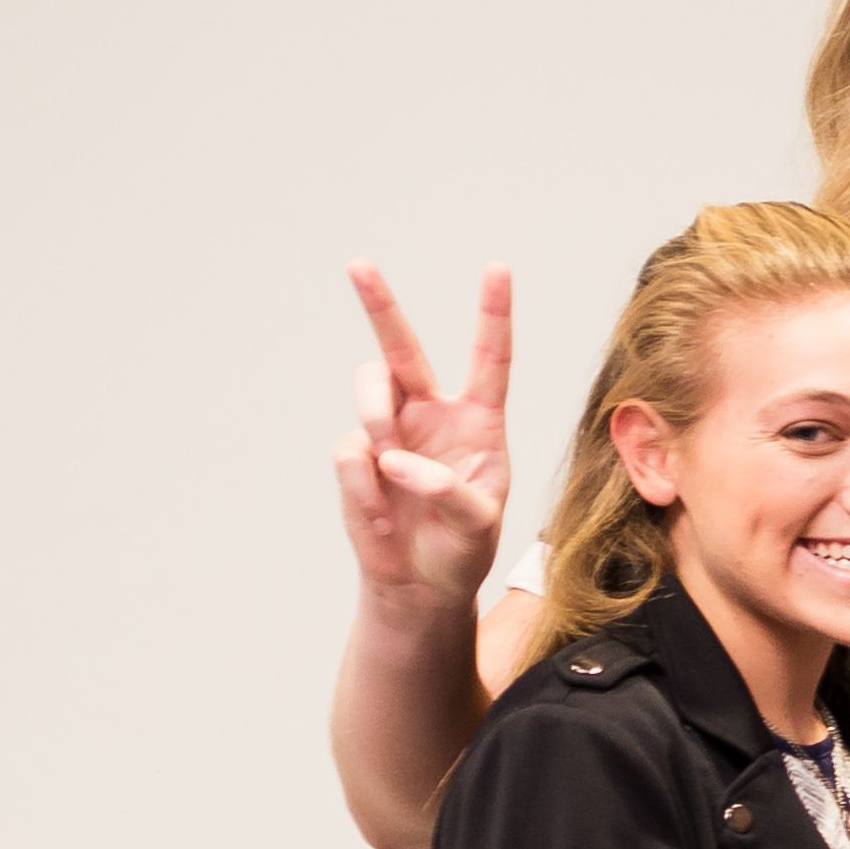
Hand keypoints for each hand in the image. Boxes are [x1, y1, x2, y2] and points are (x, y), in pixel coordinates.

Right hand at [335, 263, 512, 604]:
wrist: (420, 585)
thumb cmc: (462, 549)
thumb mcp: (478, 526)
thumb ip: (452, 492)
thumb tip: (400, 461)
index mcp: (478, 422)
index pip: (489, 359)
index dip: (492, 314)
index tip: (497, 268)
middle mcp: (431, 415)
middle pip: (402, 347)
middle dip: (379, 304)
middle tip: (358, 264)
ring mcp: (390, 432)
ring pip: (370, 387)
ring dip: (377, 414)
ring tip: (390, 462)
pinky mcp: (357, 455)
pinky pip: (352, 451)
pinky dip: (366, 487)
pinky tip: (382, 517)